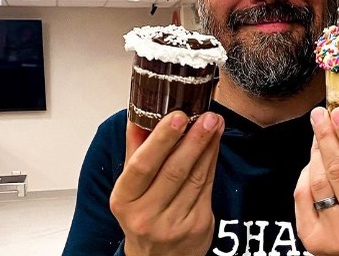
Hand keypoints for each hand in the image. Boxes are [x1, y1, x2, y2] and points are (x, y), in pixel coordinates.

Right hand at [110, 111, 223, 255]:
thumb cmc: (142, 214)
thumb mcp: (130, 186)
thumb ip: (136, 150)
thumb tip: (140, 113)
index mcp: (124, 200)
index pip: (143, 165)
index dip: (162, 139)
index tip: (177, 116)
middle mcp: (146, 215)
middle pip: (174, 170)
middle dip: (194, 139)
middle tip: (207, 116)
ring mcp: (174, 224)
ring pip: (195, 176)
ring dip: (208, 146)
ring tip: (215, 123)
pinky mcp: (197, 226)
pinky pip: (207, 186)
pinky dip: (212, 161)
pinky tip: (215, 144)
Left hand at [294, 95, 338, 255]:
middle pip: (337, 170)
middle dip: (327, 137)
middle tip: (322, 114)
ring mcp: (333, 234)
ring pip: (317, 180)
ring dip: (316, 152)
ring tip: (320, 134)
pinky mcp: (311, 237)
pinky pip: (301, 195)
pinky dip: (306, 173)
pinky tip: (315, 162)